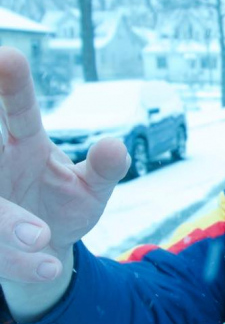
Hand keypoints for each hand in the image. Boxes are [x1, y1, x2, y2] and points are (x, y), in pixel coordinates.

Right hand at [0, 47, 129, 289]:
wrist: (44, 246)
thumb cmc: (64, 203)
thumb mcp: (92, 188)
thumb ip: (106, 169)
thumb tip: (115, 145)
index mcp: (24, 143)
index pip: (16, 109)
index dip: (10, 84)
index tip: (9, 55)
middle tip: (17, 141)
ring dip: (7, 224)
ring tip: (41, 236)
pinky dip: (20, 262)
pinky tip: (46, 268)